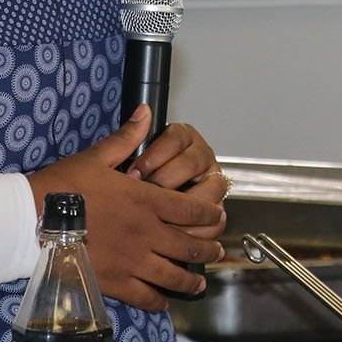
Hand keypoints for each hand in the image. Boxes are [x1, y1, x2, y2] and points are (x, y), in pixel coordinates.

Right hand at [26, 109, 226, 309]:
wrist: (32, 219)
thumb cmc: (63, 186)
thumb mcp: (97, 157)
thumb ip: (127, 138)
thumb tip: (146, 112)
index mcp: (146, 201)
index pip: (193, 210)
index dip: (210, 215)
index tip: (218, 218)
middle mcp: (147, 232)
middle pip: (191, 245)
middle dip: (208, 249)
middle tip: (216, 252)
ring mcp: (133, 260)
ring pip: (174, 274)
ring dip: (190, 279)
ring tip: (198, 283)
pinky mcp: (115, 282)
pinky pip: (145, 296)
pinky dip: (158, 300)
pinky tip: (163, 300)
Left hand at [124, 107, 229, 230]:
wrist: (142, 205)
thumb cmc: (137, 180)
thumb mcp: (127, 157)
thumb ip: (131, 136)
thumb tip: (142, 112)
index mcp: (184, 138)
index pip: (176, 138)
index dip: (153, 157)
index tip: (135, 172)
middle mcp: (202, 157)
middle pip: (192, 163)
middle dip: (164, 180)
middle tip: (144, 192)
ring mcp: (213, 182)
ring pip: (208, 188)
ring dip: (183, 203)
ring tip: (159, 212)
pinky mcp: (215, 210)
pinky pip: (215, 218)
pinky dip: (196, 227)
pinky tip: (174, 229)